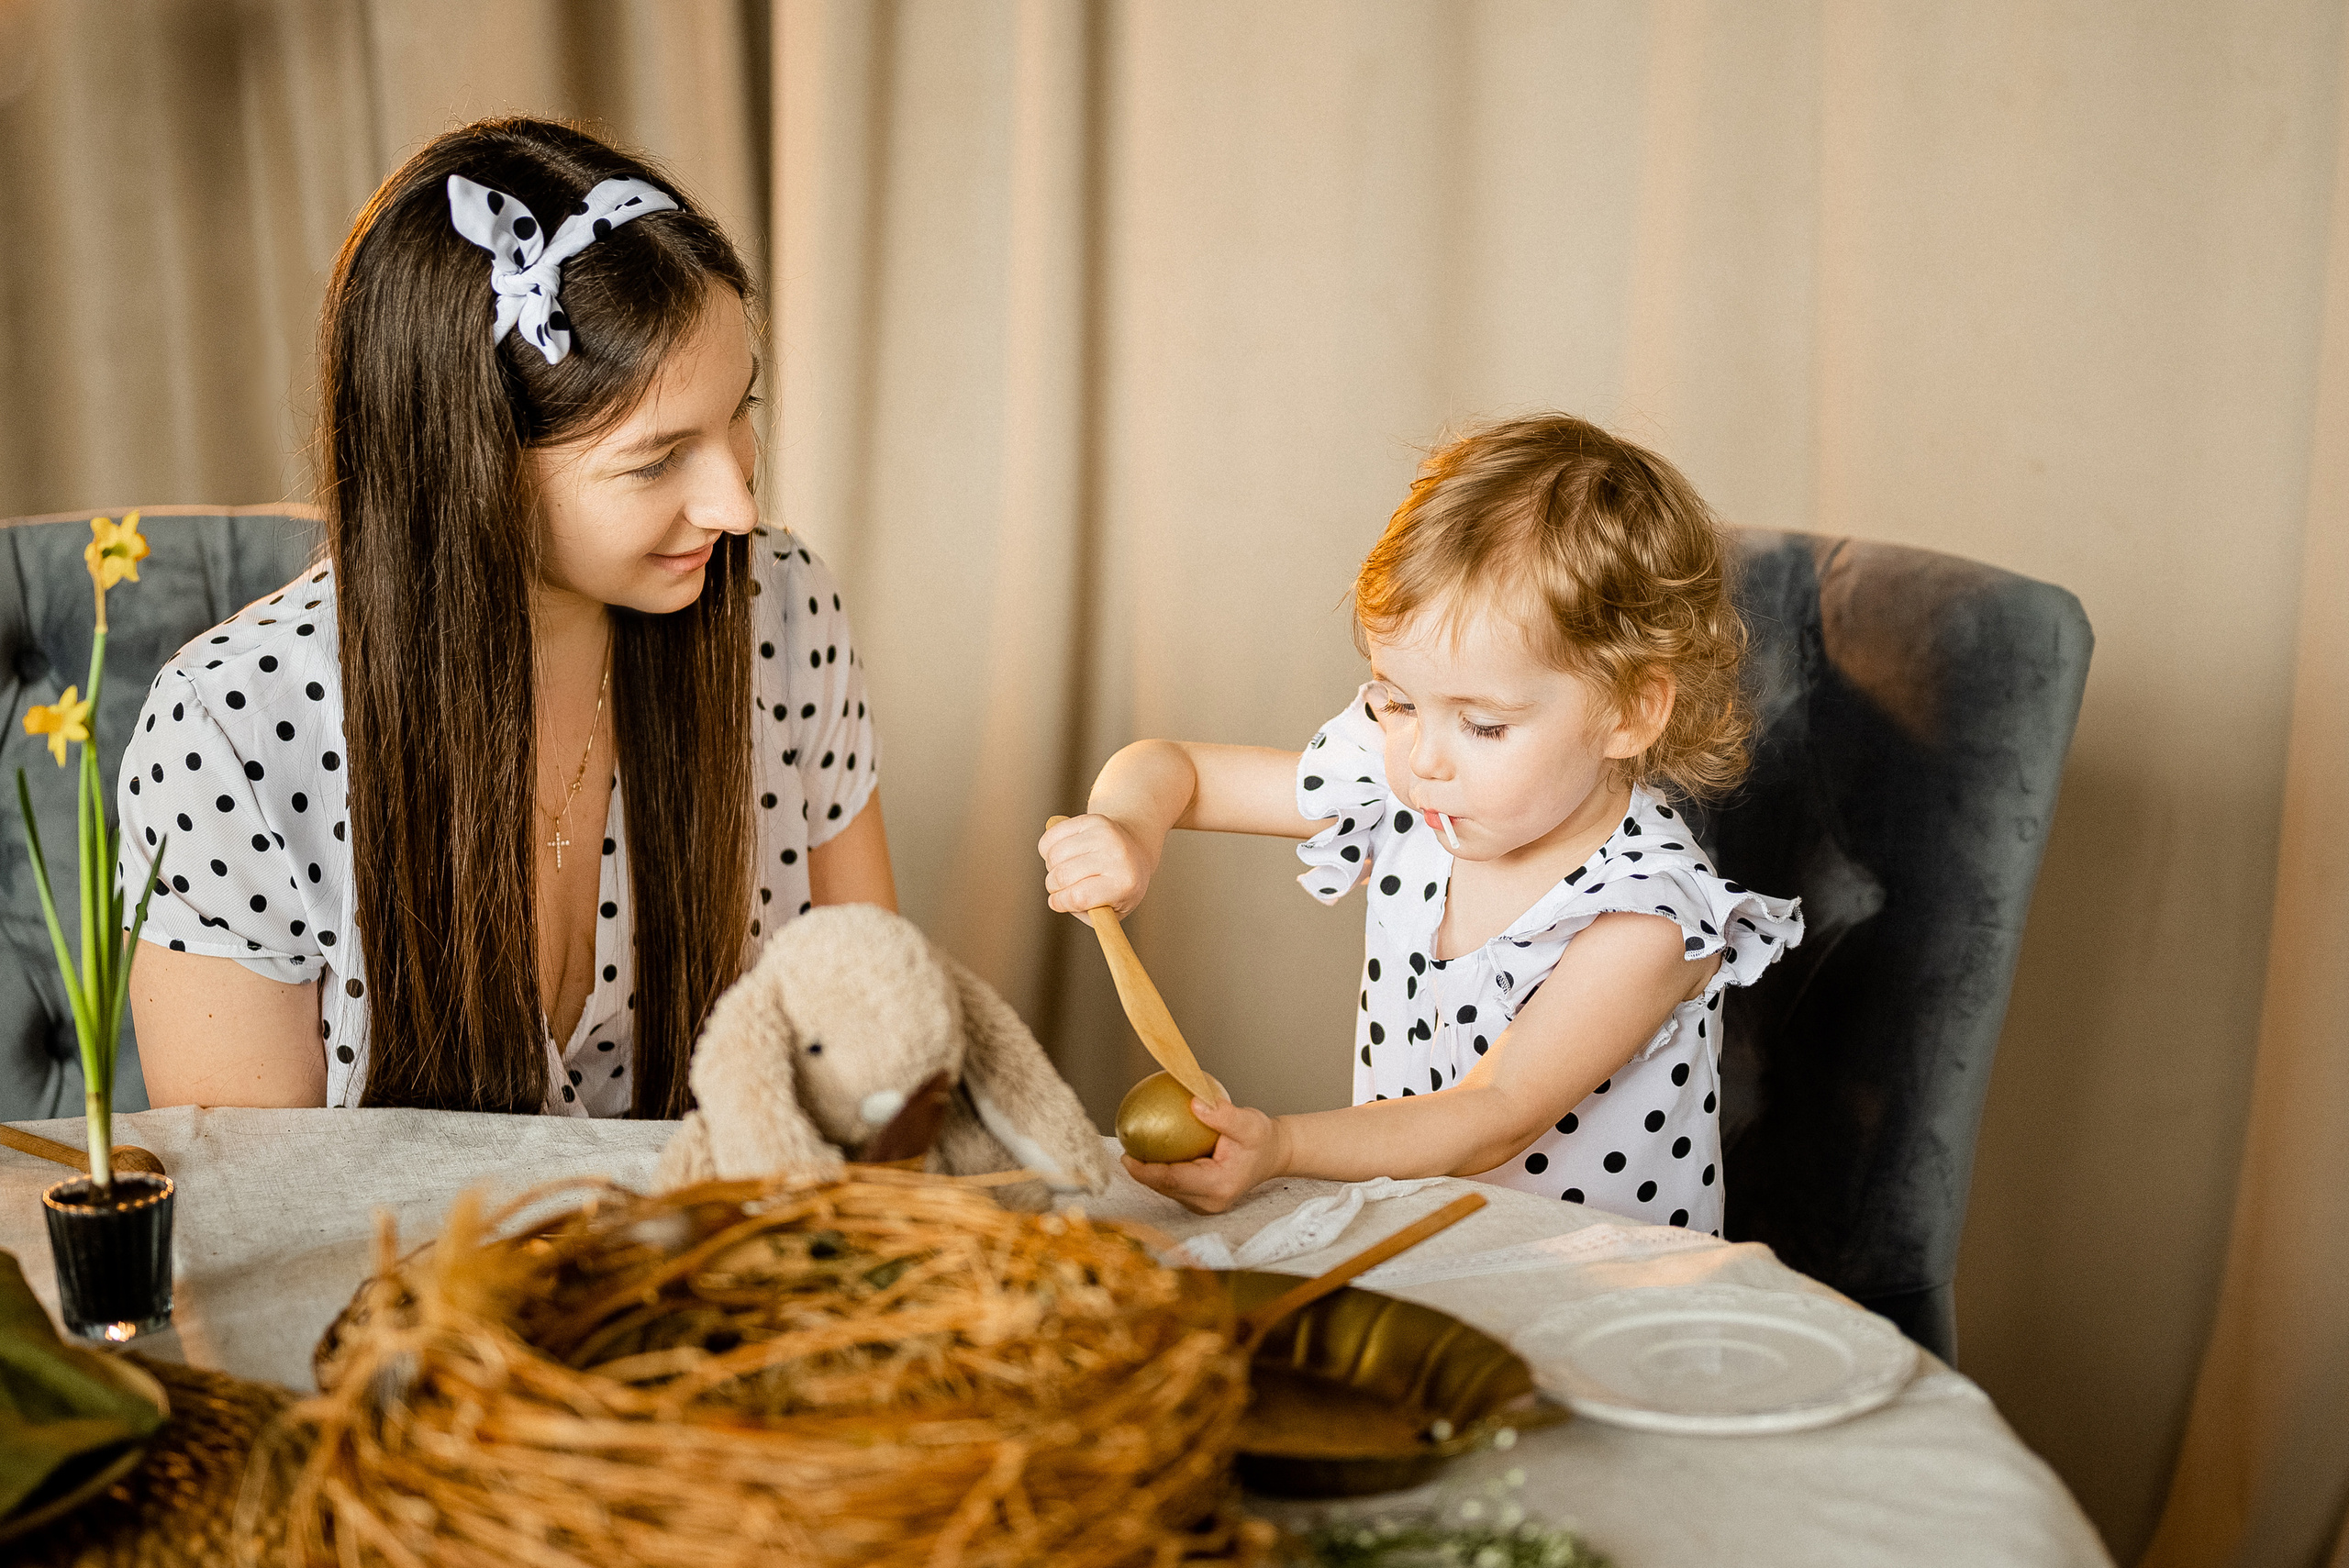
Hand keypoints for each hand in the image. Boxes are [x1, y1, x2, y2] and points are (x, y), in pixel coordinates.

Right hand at [1040, 812, 1158, 918]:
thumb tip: (1061, 901)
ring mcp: (1104, 834)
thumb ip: (1088, 914)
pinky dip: (1047, 850)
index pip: (1079, 897)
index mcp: (1124, 883)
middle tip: (1060, 888)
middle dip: (1053, 887)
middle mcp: (1116, 855)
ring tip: (1064, 871)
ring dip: (1051, 868)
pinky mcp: (1091, 820)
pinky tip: (1061, 855)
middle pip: (1062, 875)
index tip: (1057, 903)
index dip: (1060, 902)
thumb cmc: (1119, 887)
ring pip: (1054, 855)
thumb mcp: (1111, 911)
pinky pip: (1051, 837)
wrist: (1135, 850)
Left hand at [1120, 1097, 1287, 1213]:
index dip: (1147, 1172)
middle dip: (1142, 1172)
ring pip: (1167, 1189)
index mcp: (1219, 1186)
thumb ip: (1223, 1115)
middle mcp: (1210, 1201)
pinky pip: (1174, 1186)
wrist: (1274, 1155)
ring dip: (1149, 1173)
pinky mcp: (1201, 1199)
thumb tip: (1194, 1103)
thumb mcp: (1249, 1123)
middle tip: (1124, 1148)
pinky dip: (1161, 1171)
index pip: (1174, 1180)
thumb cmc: (1263, 1140)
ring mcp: (1205, 1204)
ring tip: (1132, 1150)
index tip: (1128, 1157)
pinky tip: (1150, 1152)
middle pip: (1166, 1188)